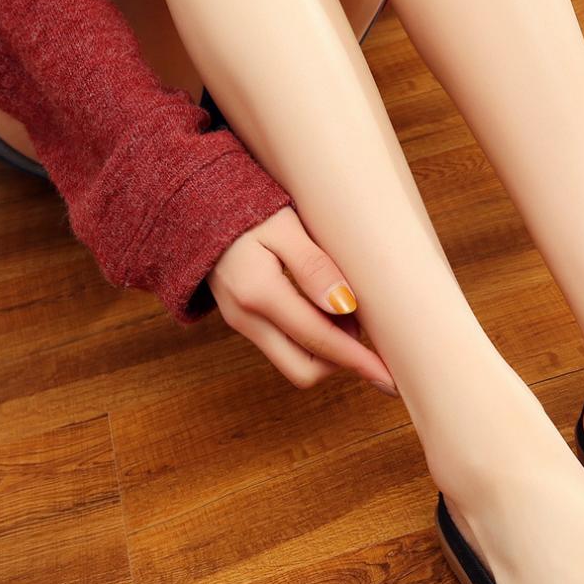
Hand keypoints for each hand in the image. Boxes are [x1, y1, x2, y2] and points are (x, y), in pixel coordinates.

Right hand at [209, 206, 396, 393]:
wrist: (194, 206)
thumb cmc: (245, 208)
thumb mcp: (284, 225)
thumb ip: (313, 266)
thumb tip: (346, 307)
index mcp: (259, 293)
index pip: (319, 341)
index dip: (358, 361)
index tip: (389, 377)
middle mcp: (247, 318)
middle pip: (304, 370)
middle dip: (340, 363)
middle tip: (366, 333)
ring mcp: (242, 324)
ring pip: (294, 361)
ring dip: (326, 350)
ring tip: (345, 311)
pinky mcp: (244, 322)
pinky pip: (284, 346)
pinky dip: (311, 339)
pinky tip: (326, 311)